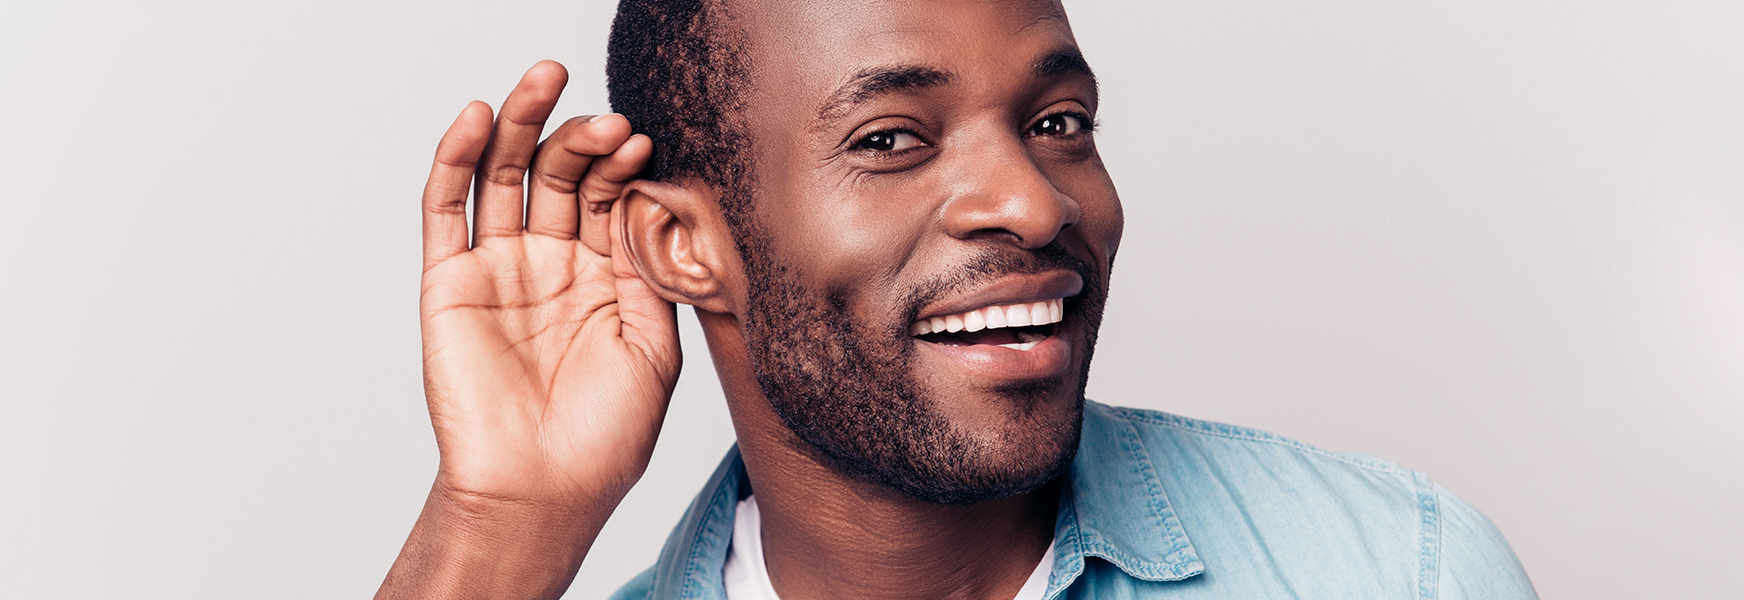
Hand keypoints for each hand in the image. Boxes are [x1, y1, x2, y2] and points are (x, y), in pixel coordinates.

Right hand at [419, 60, 675, 513]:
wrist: (544, 489)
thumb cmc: (606, 434)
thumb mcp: (655, 345)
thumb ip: (651, 270)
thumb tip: (656, 199)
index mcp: (604, 275)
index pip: (610, 196)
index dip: (623, 164)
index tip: (643, 142)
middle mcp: (550, 263)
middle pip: (559, 175)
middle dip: (581, 136)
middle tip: (605, 117)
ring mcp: (499, 268)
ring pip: (503, 176)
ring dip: (520, 123)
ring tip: (543, 80)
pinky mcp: (449, 281)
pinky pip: (445, 209)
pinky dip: (455, 158)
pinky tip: (476, 118)